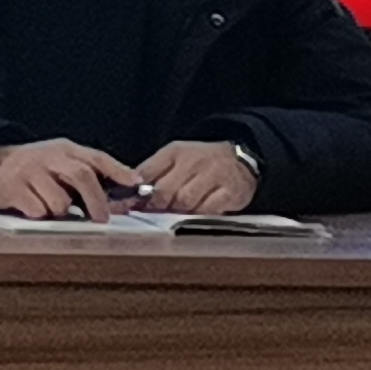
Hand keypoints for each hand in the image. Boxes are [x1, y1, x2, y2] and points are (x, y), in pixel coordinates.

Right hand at [0, 137, 143, 218]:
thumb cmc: (37, 166)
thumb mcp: (62, 159)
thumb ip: (90, 170)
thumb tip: (128, 185)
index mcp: (65, 149)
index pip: (96, 157)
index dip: (118, 171)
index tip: (136, 185)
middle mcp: (48, 156)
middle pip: (81, 175)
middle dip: (96, 201)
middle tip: (102, 219)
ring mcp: (30, 171)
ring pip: (59, 201)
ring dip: (62, 212)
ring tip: (55, 209)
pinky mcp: (12, 188)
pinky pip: (37, 211)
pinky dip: (41, 215)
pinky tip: (34, 208)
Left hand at [134, 139, 258, 215]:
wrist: (240, 158)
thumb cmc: (201, 160)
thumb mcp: (175, 156)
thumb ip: (153, 169)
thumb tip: (131, 184)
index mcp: (176, 151)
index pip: (150, 171)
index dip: (138, 192)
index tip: (130, 204)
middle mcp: (195, 162)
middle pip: (167, 190)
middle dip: (157, 206)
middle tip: (152, 215)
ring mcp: (214, 176)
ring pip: (186, 201)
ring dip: (176, 213)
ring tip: (172, 218)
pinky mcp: (231, 193)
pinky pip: (209, 210)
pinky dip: (198, 216)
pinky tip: (195, 217)